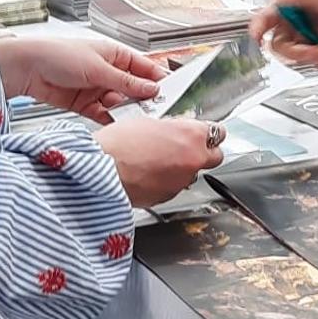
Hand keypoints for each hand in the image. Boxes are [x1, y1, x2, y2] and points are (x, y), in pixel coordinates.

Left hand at [0, 34, 162, 121]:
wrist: (27, 69)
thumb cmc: (58, 55)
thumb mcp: (98, 68)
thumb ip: (126, 82)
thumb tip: (151, 88)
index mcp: (115, 55)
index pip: (144, 68)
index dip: (157, 80)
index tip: (170, 93)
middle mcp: (108, 71)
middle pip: (134, 88)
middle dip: (142, 99)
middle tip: (152, 110)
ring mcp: (97, 89)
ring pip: (121, 103)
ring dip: (126, 110)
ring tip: (132, 117)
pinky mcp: (86, 105)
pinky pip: (105, 114)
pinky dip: (111, 119)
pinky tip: (117, 123)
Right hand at [95, 115, 224, 207]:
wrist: (100, 172)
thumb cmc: (117, 144)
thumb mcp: (146, 121)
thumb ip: (169, 127)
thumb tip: (173, 130)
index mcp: (192, 135)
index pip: (216, 132)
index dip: (207, 132)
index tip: (201, 132)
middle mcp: (193, 159)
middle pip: (215, 157)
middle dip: (204, 152)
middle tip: (188, 147)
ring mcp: (182, 181)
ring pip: (193, 173)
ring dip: (183, 168)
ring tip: (159, 161)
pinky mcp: (169, 196)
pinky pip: (174, 186)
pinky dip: (166, 181)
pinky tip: (149, 173)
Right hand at [249, 0, 317, 70]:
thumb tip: (273, 0)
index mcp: (289, 10)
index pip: (265, 20)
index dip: (257, 28)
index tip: (256, 37)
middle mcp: (294, 26)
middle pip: (280, 48)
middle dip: (298, 52)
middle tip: (313, 48)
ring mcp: (306, 40)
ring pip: (298, 59)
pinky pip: (314, 63)